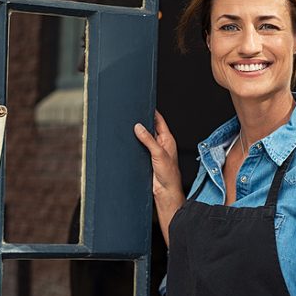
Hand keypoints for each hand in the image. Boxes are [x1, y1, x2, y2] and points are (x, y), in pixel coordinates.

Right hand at [134, 111, 184, 245]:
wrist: (165, 192)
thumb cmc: (169, 175)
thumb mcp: (158, 154)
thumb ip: (148, 139)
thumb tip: (139, 127)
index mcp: (167, 139)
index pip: (159, 120)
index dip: (152, 111)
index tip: (143, 103)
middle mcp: (161, 144)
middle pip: (150, 128)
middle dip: (142, 121)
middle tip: (131, 114)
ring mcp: (153, 151)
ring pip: (143, 138)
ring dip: (137, 134)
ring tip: (127, 126)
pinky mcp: (147, 159)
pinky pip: (139, 148)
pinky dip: (134, 144)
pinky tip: (127, 142)